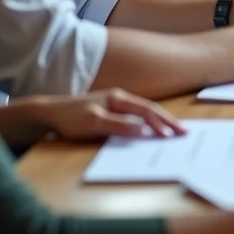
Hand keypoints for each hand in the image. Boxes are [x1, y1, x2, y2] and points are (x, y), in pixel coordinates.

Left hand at [24, 89, 183, 139]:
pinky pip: (135, 116)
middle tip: (184, 132)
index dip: (162, 123)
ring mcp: (115, 104)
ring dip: (159, 121)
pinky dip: (148, 123)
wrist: (49, 113)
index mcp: (119, 99)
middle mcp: (120, 99)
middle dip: (167, 121)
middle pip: (150, 109)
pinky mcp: (110, 112)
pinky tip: (151, 130)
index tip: (174, 135)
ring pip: (144, 112)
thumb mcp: (94, 123)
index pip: (147, 111)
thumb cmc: (70, 118)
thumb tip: (144, 130)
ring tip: (173, 131)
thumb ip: (119, 125)